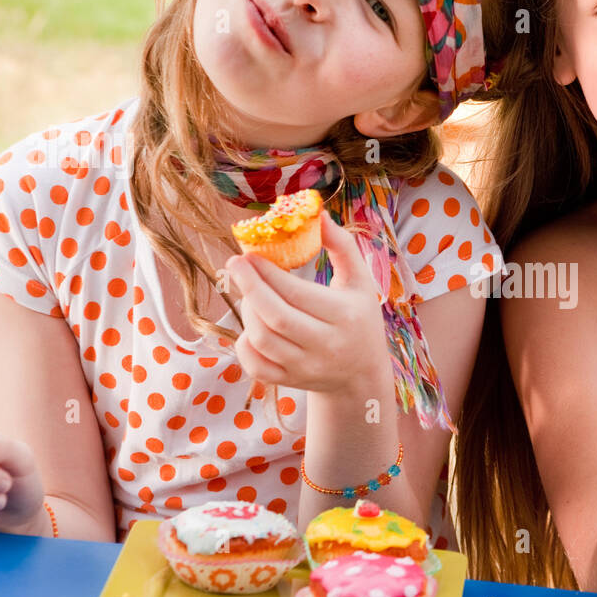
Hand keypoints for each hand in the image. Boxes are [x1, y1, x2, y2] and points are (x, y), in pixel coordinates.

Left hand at [226, 213, 390, 394]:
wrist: (361, 374)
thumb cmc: (359, 318)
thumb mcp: (360, 281)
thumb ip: (342, 246)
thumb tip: (317, 214)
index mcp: (345, 316)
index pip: (297, 293)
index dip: (268, 272)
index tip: (250, 253)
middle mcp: (326, 346)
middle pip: (275, 317)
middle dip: (249, 287)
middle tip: (235, 263)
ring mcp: (306, 367)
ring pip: (262, 340)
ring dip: (247, 311)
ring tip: (248, 292)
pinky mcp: (289, 381)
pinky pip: (255, 365)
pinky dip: (244, 343)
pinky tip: (251, 324)